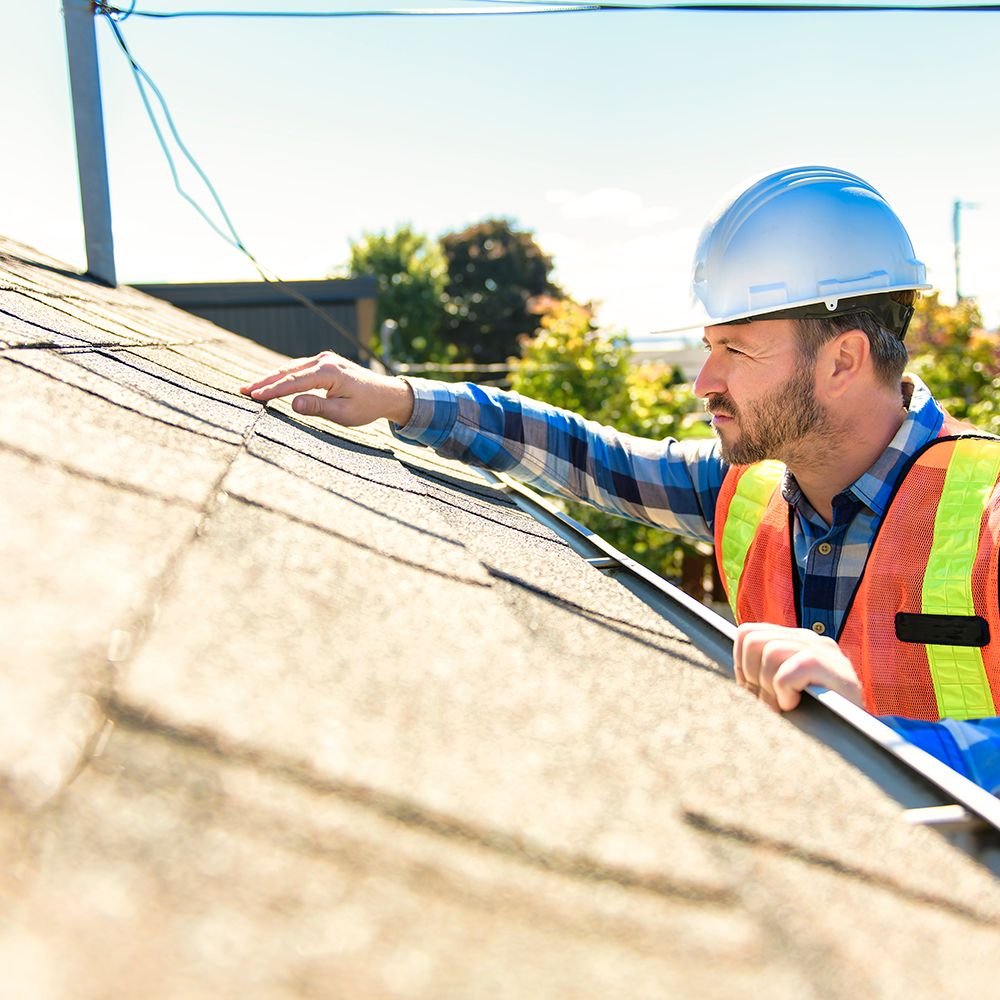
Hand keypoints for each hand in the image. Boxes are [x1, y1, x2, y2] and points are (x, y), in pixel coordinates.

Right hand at [240, 352, 413, 426]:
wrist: (385, 394)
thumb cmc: (366, 406)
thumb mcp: (343, 413)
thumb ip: (318, 407)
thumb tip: (293, 404)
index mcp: (329, 372)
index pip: (293, 382)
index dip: (272, 390)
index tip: (254, 397)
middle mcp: (325, 360)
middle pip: (287, 371)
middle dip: (264, 381)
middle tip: (242, 391)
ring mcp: (324, 359)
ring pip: (291, 368)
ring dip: (271, 378)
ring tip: (250, 388)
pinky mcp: (324, 362)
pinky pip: (299, 368)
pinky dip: (283, 375)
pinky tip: (270, 383)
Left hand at [732, 622, 863, 712]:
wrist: (860, 738)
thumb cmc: (814, 716)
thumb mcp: (781, 689)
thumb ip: (761, 674)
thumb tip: (733, 677)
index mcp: (793, 639)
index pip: (748, 633)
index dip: (741, 664)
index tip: (752, 689)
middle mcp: (808, 638)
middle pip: (753, 640)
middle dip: (752, 676)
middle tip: (770, 701)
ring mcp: (823, 649)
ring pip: (770, 653)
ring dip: (770, 687)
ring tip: (784, 705)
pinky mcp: (833, 667)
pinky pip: (788, 672)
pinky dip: (784, 693)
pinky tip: (795, 704)